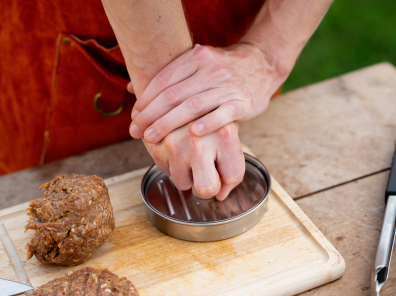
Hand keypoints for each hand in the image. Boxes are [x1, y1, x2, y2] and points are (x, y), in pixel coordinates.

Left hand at [129, 42, 280, 142]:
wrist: (263, 63)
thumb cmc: (224, 68)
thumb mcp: (197, 62)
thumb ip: (168, 75)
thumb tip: (132, 88)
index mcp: (196, 58)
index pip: (164, 80)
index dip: (146, 100)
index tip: (134, 117)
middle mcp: (210, 70)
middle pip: (174, 95)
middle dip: (151, 116)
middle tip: (136, 132)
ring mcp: (227, 86)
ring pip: (193, 106)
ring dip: (169, 123)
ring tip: (152, 138)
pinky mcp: (242, 102)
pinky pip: (222, 114)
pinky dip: (207, 123)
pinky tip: (192, 134)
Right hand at [143, 122, 244, 200]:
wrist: (183, 88)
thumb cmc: (209, 114)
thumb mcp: (231, 132)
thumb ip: (231, 167)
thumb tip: (220, 195)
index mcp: (225, 134)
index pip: (231, 177)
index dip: (227, 181)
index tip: (221, 176)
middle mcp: (199, 139)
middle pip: (206, 188)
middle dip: (207, 186)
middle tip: (206, 173)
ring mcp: (175, 142)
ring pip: (183, 183)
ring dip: (186, 174)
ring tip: (189, 154)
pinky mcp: (155, 144)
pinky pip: (165, 171)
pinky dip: (169, 164)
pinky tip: (174, 148)